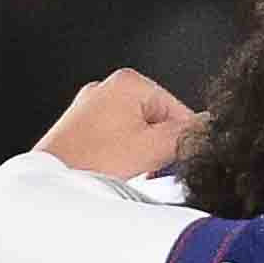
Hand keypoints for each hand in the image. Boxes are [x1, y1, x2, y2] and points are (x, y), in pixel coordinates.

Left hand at [34, 69, 194, 178]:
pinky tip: (115, 169)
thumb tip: (211, 127)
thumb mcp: (155, 148)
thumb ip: (189, 135)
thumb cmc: (93, 161)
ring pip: (138, 131)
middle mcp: (107, 87)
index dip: (183, 140)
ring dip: (142, 154)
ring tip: (128, 169)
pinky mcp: (81, 125)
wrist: (53, 180)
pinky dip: (123, 155)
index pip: (180, 110)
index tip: (176, 159)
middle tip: (148, 167)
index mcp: (129, 82)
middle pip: (158, 120)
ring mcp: (91, 105)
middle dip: (159, 147)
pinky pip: (117, 138)